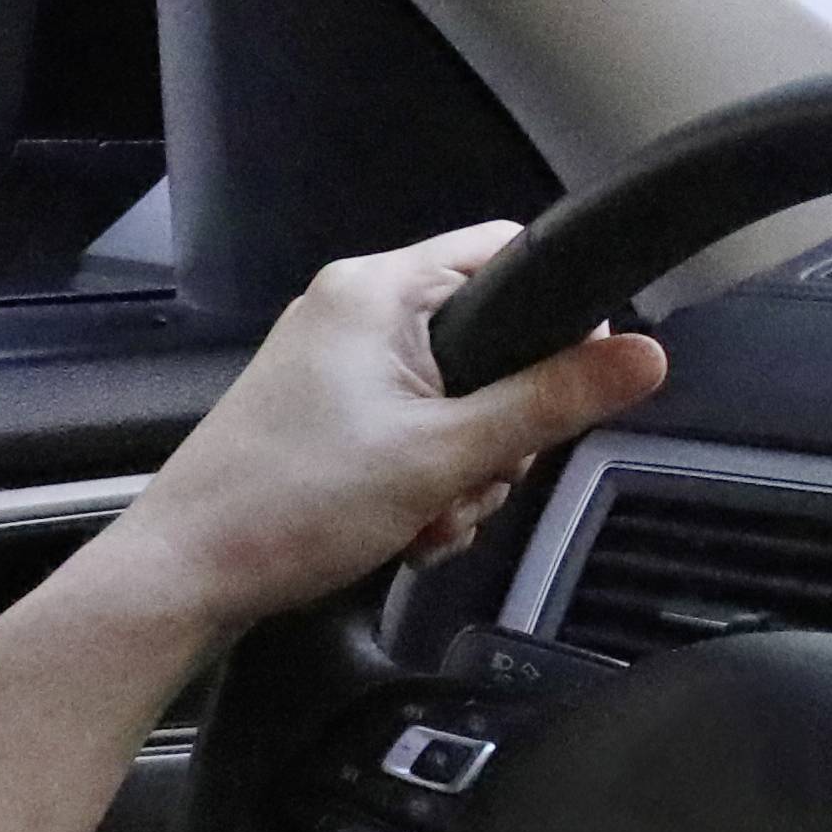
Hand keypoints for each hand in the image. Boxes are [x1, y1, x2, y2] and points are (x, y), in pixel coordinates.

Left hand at [99, 224, 665, 639]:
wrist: (185, 575)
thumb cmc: (293, 502)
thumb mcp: (445, 454)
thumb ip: (551, 403)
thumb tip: (646, 358)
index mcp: (378, 291)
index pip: (505, 255)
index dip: (560, 317)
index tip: (577, 388)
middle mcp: (355, 314)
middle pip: (489, 344)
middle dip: (501, 430)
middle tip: (474, 480)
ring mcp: (336, 368)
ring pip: (456, 404)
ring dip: (464, 472)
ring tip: (427, 518)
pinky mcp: (325, 417)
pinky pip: (413, 433)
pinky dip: (425, 484)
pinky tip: (406, 529)